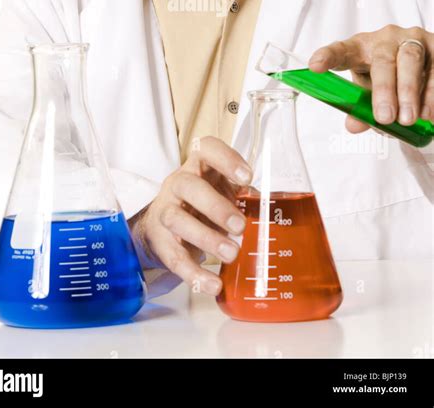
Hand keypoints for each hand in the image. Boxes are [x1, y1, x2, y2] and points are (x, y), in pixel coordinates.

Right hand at [133, 136, 251, 294]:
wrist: (164, 224)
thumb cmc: (203, 202)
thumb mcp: (222, 190)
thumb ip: (244, 195)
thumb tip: (272, 209)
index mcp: (198, 166)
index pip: (206, 149)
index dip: (226, 160)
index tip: (246, 177)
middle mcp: (178, 184)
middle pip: (189, 187)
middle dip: (215, 206)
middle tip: (240, 225)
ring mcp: (166, 211)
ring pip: (177, 220)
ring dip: (206, 238)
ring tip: (231, 253)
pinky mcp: (161, 241)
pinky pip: (174, 258)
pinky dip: (194, 274)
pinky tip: (213, 284)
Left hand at [308, 25, 432, 133]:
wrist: (424, 60)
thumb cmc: (389, 75)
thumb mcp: (372, 90)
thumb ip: (361, 109)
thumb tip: (354, 126)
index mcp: (362, 47)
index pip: (341, 50)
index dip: (327, 56)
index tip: (315, 66)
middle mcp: (387, 38)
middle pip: (383, 59)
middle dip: (384, 90)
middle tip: (384, 117)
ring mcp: (414, 40)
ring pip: (411, 61)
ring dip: (410, 92)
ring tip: (409, 120)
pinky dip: (431, 95)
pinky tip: (428, 115)